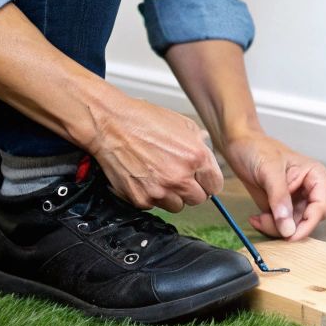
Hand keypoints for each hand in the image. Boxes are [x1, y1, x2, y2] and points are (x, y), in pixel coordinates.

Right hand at [82, 91, 223, 212]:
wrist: (110, 125)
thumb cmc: (143, 120)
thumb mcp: (182, 124)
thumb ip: (199, 144)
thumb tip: (207, 159)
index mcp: (196, 157)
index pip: (215, 186)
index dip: (208, 181)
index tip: (202, 180)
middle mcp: (180, 178)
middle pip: (198, 199)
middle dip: (191, 189)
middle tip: (179, 176)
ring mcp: (159, 191)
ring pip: (177, 206)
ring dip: (172, 195)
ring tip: (159, 175)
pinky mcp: (141, 199)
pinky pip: (154, 205)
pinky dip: (151, 195)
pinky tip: (145, 177)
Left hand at [222, 132, 325, 240]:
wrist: (239, 145)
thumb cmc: (257, 148)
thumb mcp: (270, 171)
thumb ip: (280, 199)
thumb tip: (288, 228)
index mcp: (315, 177)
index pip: (320, 208)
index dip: (308, 224)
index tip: (290, 235)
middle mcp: (309, 191)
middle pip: (307, 221)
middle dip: (288, 227)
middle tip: (266, 221)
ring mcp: (295, 201)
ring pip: (293, 227)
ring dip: (275, 228)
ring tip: (258, 218)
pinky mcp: (281, 208)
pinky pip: (280, 226)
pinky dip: (268, 226)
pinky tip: (256, 218)